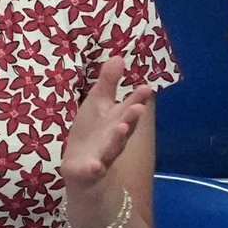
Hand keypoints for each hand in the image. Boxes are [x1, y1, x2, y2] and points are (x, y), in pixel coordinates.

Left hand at [60, 55, 155, 191]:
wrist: (82, 168)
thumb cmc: (92, 132)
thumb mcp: (98, 104)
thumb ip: (108, 83)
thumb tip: (118, 56)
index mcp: (116, 120)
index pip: (128, 108)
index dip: (136, 99)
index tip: (146, 87)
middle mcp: (114, 138)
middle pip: (124, 127)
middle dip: (131, 118)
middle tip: (138, 107)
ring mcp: (103, 155)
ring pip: (112, 147)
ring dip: (117, 139)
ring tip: (121, 128)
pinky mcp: (89, 170)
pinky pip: (93, 170)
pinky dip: (94, 168)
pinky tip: (95, 166)